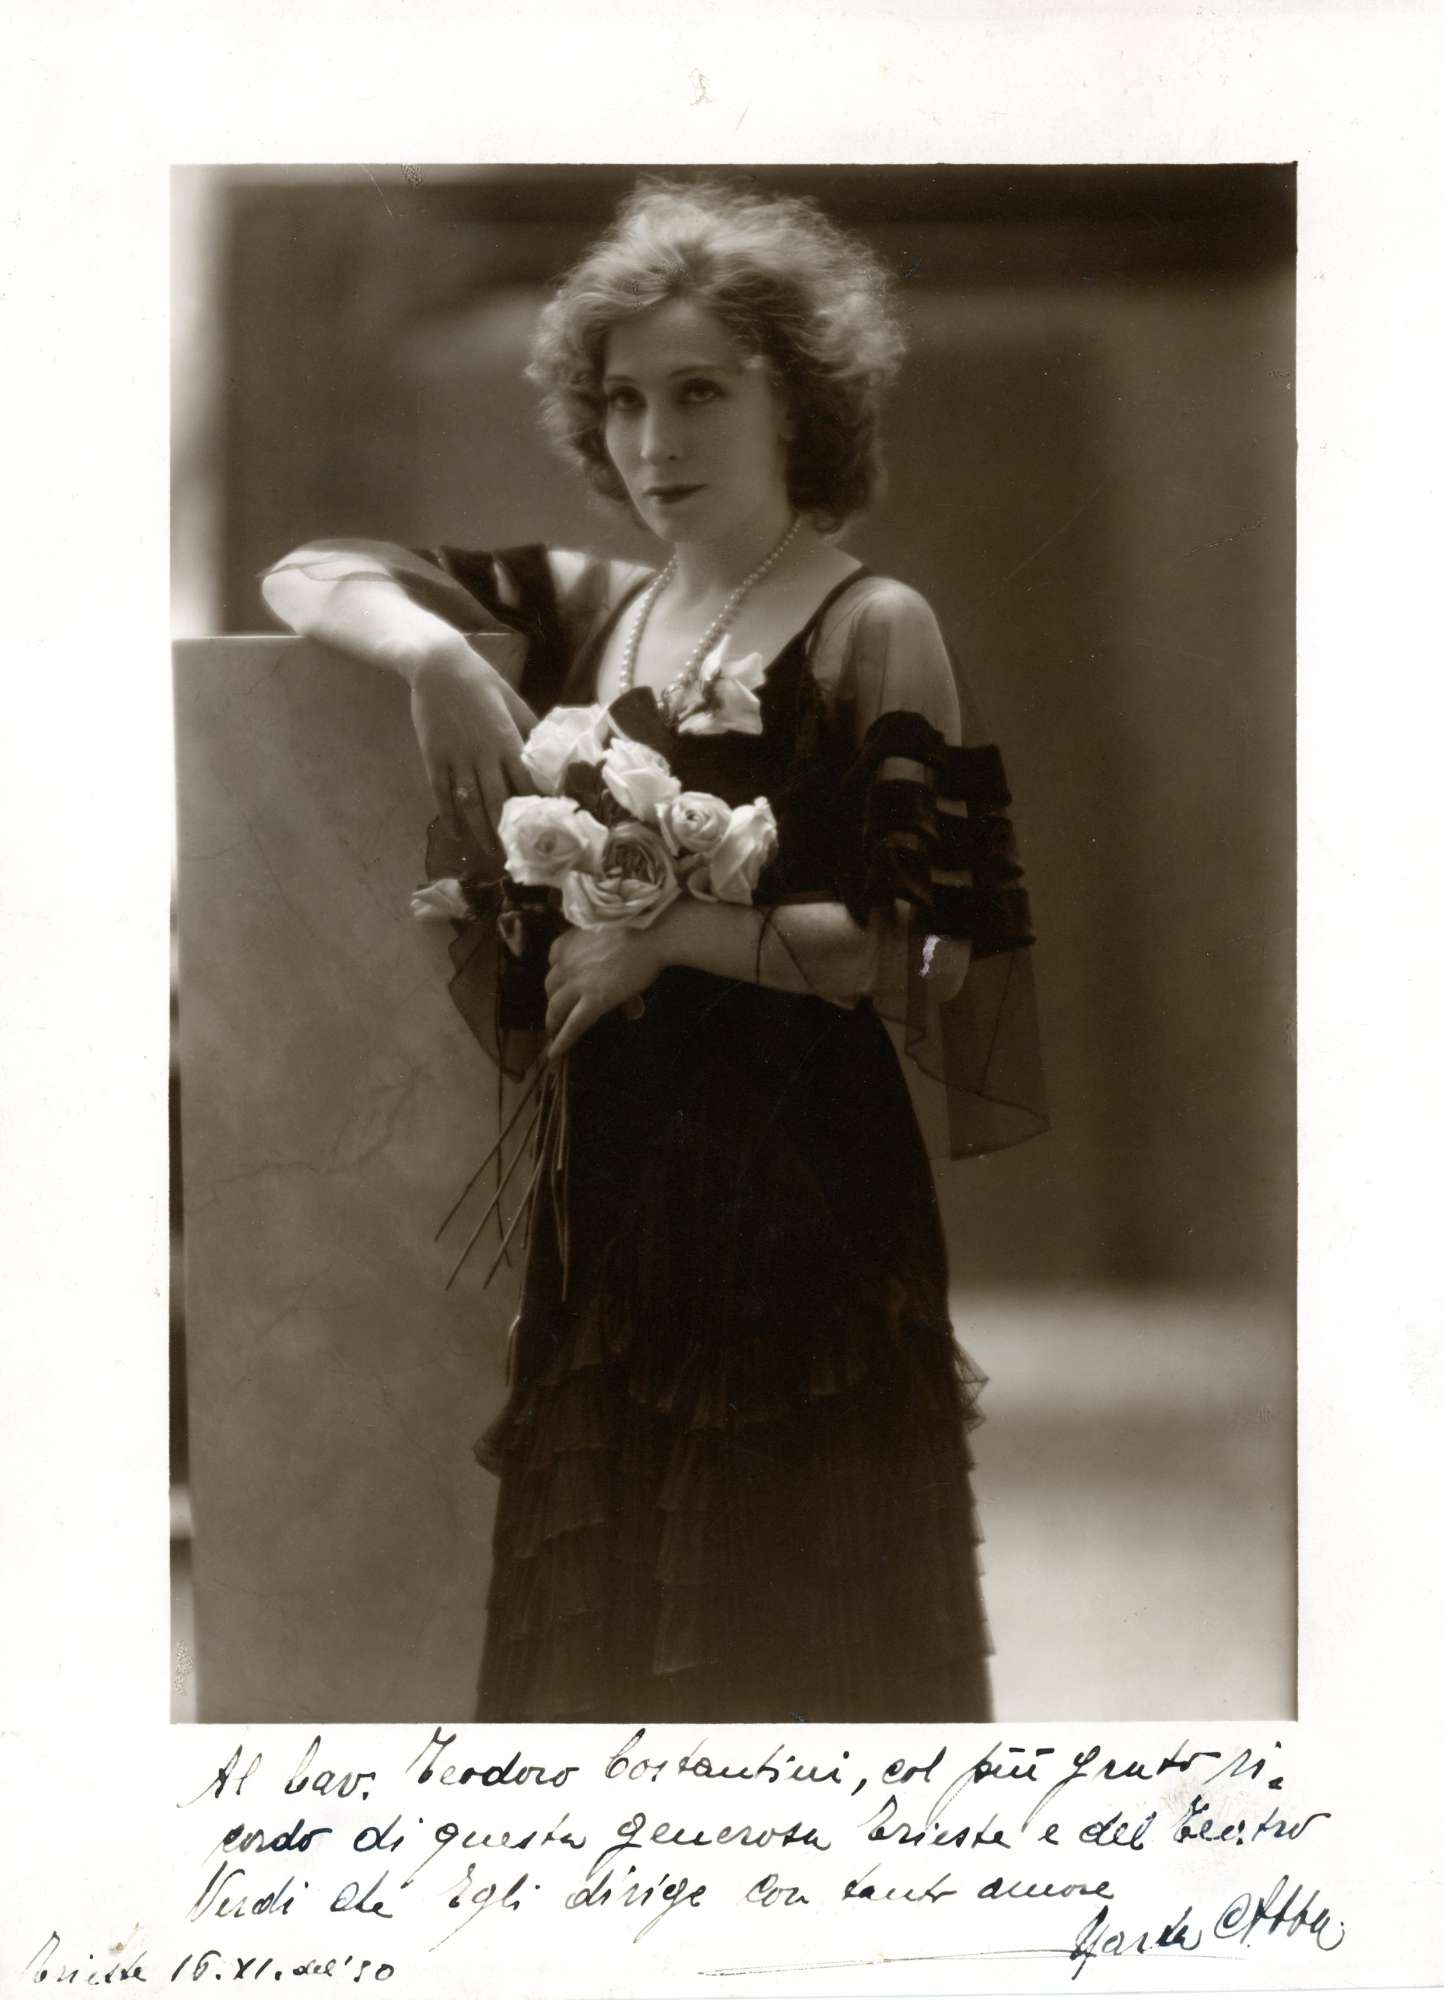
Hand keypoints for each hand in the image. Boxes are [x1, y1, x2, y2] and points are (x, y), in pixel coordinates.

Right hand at [410, 644, 537, 860]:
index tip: (545, 825)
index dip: (536, 806)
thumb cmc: (480, 680)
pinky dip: (449, 817)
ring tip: (490, 852)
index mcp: (507, 740)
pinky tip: (457, 835)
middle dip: (508, 829)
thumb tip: (549, 751)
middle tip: (518, 851)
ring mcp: (457, 758)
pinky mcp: (434, 757)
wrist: (438, 665)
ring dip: (481, 831)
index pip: (527, 782)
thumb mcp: (513, 700)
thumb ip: (529, 728)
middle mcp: (483, 754)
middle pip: (498, 801)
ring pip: (470, 803)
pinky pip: (442, 794)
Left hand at [545, 923, 663, 1059]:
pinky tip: (555, 1053)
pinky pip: (573, 1024)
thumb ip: (612, 964)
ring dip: (553, 1020)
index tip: (565, 983)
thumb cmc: (637, 931)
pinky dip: (563, 1040)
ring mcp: (578, 983)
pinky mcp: (593, 1000)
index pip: (554, 961)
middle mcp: (565, 963)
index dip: (560, 975)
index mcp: (566, 943)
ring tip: (554, 1032)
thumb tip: (627, 994)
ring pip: (555, 1007)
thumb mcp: (611, 941)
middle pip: (551, 986)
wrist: (650, 934)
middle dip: (555, 999)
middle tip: (559, 1011)